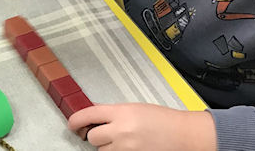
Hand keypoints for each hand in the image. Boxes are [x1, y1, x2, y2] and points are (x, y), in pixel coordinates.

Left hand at [69, 103, 215, 150]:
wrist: (183, 135)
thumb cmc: (163, 120)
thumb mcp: (134, 108)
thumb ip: (114, 112)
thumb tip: (95, 116)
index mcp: (121, 112)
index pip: (88, 115)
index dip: (75, 120)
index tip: (71, 124)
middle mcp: (121, 130)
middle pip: (92, 137)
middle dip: (96, 136)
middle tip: (103, 133)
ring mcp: (126, 148)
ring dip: (106, 147)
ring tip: (121, 141)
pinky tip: (126, 147)